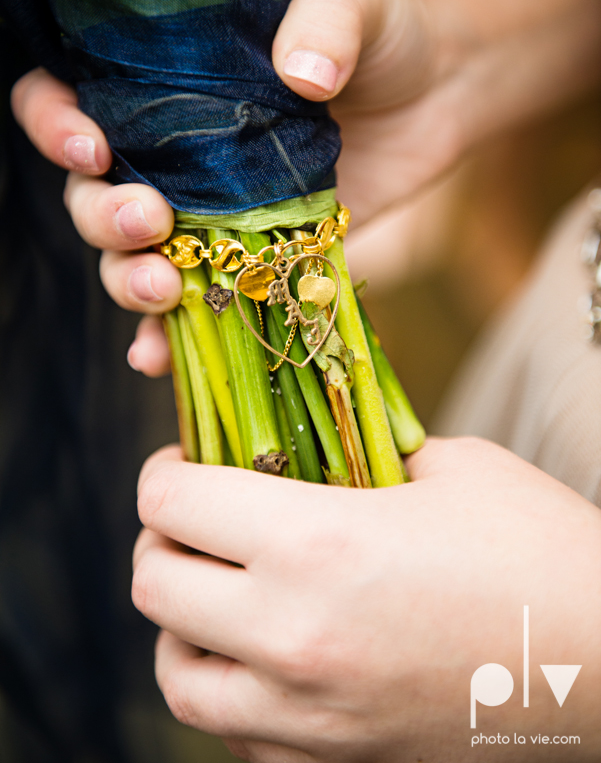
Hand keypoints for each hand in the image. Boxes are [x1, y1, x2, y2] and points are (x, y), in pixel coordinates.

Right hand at [12, 0, 600, 375]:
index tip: (92, 146)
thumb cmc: (383, 31)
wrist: (439, 92)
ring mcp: (213, 213)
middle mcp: (174, 155)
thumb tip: (304, 75)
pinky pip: (203, 305)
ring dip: (131, 283)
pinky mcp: (258, 258)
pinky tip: (159, 358)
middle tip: (150, 221)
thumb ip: (327, 17)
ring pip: (136, 259)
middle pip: (95, 198)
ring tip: (166, 288)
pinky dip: (174, 338)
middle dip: (104, 219)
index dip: (56, 126)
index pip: (71, 102)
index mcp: (166, 85)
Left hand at [132, 437, 600, 761]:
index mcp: (319, 544)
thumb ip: (362, 454)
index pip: (175, 501)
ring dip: (181, 624)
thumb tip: (308, 451)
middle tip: (195, 516)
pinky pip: (234, 735)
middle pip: (156, 586)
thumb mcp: (452, 470)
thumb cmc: (542, 554)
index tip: (184, 460)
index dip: (165, 469)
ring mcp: (309, 717)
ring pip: (179, 677)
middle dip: (162, 538)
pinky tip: (266, 657)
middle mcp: (295, 636)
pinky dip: (229, 689)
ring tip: (215, 593)